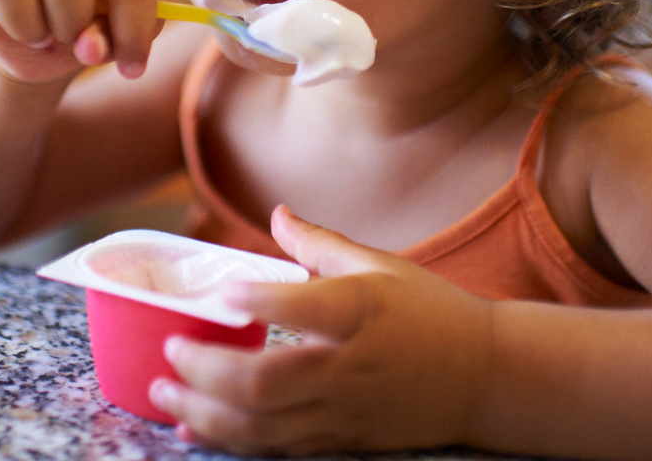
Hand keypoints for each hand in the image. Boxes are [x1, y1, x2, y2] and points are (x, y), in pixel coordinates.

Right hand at [0, 0, 160, 83]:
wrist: (43, 48)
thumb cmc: (87, 31)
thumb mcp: (115, 39)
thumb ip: (117, 40)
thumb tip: (89, 46)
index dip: (132, 31)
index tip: (132, 68)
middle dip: (72, 22)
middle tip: (69, 39)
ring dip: (24, 22)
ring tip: (34, 35)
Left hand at [151, 206, 493, 454]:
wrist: (488, 378)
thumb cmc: (433, 312)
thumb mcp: (383, 266)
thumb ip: (321, 243)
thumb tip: (276, 213)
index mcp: (361, 310)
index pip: (305, 306)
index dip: (259, 301)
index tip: (222, 292)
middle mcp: (349, 365)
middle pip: (266, 382)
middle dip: (205, 373)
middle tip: (169, 352)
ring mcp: (344, 410)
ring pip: (263, 427)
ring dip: (205, 414)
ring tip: (163, 395)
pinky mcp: (342, 440)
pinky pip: (278, 448)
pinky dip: (231, 441)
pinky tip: (195, 429)